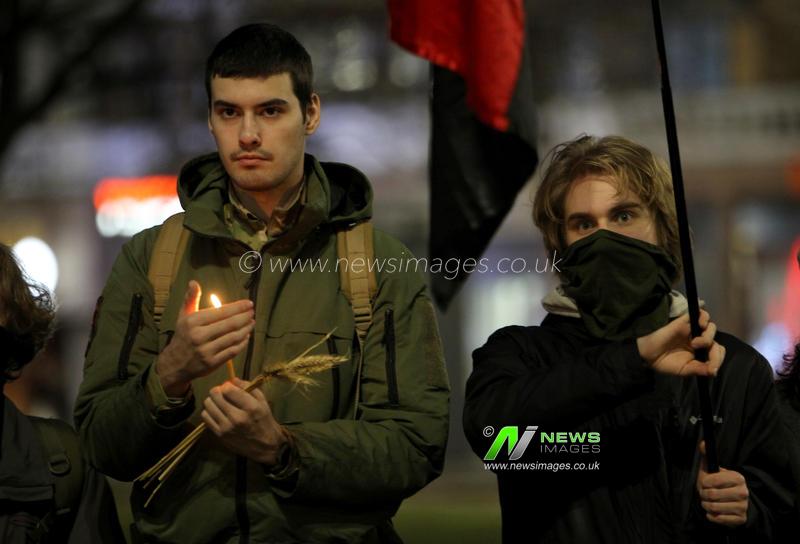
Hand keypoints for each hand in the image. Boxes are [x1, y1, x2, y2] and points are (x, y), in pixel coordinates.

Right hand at [155, 280, 253, 395]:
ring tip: (252, 322)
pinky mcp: (212, 363)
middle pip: (230, 324)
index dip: (238, 307)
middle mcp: (199, 336)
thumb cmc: (183, 336)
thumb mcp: (183, 316)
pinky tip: (246, 336)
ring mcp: (206, 351)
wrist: (174, 365)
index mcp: (193, 322)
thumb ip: (191, 299)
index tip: (249, 303)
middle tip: (252, 312)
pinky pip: (232, 351)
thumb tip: (194, 282)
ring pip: (233, 337)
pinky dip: (242, 343)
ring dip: (246, 329)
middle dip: (244, 317)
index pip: (220, 312)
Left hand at [201, 378, 288, 465]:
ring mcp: (226, 427)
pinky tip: (217, 412)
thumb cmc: (264, 420)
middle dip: (218, 390)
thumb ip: (248, 387)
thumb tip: (232, 379)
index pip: (228, 389)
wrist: (265, 446)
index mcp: (250, 407)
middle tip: (223, 394)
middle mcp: (237, 417)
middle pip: (215, 395)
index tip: (230, 387)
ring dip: (212, 400)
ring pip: (208, 405)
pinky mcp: (219, 435)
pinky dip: (209, 411)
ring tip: (219, 403)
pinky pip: (205, 417)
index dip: (227, 385)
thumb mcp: (262, 401)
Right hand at [636, 309, 724, 376]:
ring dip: (708, 337)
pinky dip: (704, 318)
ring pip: (711, 328)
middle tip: (704, 355)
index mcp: (699, 354)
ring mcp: (693, 330)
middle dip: (715, 351)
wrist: (647, 352)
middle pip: (717, 342)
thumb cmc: (664, 362)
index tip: (711, 366)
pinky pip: (702, 314)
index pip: (717, 353)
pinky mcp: (686, 320)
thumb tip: (714, 370)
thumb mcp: (683, 370)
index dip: (718, 358)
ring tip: (695, 343)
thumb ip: (699, 370)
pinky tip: (700, 326)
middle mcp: (698, 341)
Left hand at [696, 440, 748, 525]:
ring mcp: (743, 506)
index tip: (704, 484)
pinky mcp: (741, 518)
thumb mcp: (712, 469)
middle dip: (703, 495)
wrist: (732, 503)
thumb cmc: (718, 485)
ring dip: (706, 506)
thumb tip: (703, 443)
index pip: (713, 480)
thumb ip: (707, 456)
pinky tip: (713, 512)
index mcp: (737, 477)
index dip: (704, 483)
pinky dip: (712, 516)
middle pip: (712, 495)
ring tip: (708, 503)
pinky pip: (719, 519)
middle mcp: (743, 491)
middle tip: (705, 495)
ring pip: (714, 507)